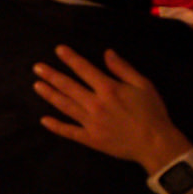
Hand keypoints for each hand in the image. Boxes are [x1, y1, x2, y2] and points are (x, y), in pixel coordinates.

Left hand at [30, 44, 188, 171]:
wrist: (156, 143)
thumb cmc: (152, 112)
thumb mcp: (143, 84)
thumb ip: (123, 68)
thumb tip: (107, 53)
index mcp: (108, 88)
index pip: (84, 69)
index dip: (70, 58)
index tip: (58, 50)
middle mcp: (95, 104)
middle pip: (68, 86)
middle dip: (52, 75)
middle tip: (37, 67)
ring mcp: (91, 123)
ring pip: (65, 106)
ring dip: (50, 95)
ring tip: (37, 86)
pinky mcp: (91, 139)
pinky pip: (69, 132)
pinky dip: (56, 126)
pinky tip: (44, 120)